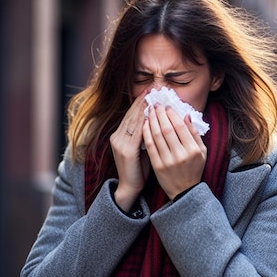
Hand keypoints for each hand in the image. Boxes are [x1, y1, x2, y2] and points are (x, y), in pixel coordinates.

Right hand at [109, 90, 149, 211]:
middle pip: (131, 115)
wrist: (130, 188)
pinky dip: (143, 123)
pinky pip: (136, 134)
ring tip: (152, 97)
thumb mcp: (143, 148)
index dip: (139, 103)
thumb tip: (158, 122)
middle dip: (141, 101)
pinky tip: (150, 116)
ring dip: (143, 108)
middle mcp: (118, 137)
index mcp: (121, 136)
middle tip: (152, 88)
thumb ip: (147, 135)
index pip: (131, 115)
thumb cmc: (139, 169)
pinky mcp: (125, 151)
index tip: (149, 91)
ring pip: (133, 121)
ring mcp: (120, 143)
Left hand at [142, 103, 206, 199]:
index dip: (172, 114)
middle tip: (156, 104)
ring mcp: (168, 161)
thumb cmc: (194, 169)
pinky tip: (144, 124)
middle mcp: (180, 155)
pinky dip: (146, 133)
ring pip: (157, 135)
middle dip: (160, 114)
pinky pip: (150, 146)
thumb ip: (194, 133)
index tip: (167, 106)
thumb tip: (186, 115)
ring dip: (151, 120)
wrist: (184, 191)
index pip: (180, 126)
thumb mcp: (202, 152)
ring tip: (149, 111)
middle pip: (167, 129)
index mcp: (193, 150)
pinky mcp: (157, 166)